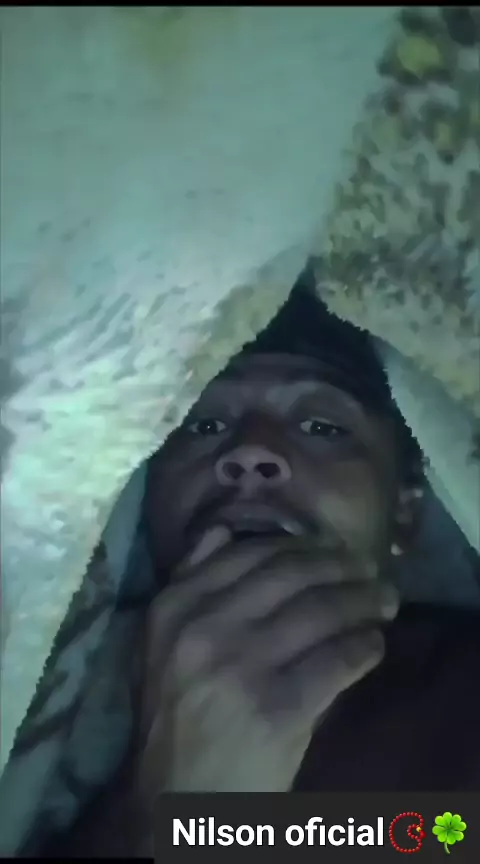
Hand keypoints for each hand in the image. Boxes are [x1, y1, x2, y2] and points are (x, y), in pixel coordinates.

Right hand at [137, 531, 398, 798]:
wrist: (179, 798)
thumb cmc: (178, 716)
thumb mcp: (163, 642)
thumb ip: (189, 582)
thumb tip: (223, 528)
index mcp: (175, 607)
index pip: (249, 554)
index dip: (301, 545)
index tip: (332, 547)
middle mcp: (204, 628)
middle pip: (291, 575)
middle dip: (342, 566)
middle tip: (371, 568)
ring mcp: (240, 667)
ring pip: (320, 611)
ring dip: (364, 601)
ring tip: (385, 601)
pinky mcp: (277, 708)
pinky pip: (337, 660)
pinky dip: (365, 647)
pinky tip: (375, 645)